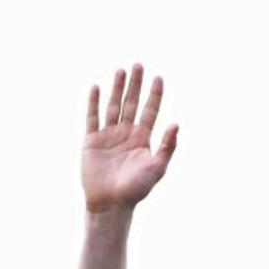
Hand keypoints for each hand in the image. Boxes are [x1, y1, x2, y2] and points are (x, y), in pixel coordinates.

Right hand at [82, 64, 178, 212]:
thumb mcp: (157, 168)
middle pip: (132, 103)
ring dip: (117, 88)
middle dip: (136, 85)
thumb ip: (167, 146)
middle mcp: (126, 134)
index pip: (150, 111)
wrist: (111, 203)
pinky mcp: (91, 141)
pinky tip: (97, 87)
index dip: (155, 95)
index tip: (159, 77)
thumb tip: (176, 124)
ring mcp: (108, 135)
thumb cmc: (136, 190)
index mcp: (143, 139)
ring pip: (113, 106)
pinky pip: (92, 117)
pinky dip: (94, 103)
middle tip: (139, 64)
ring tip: (121, 70)